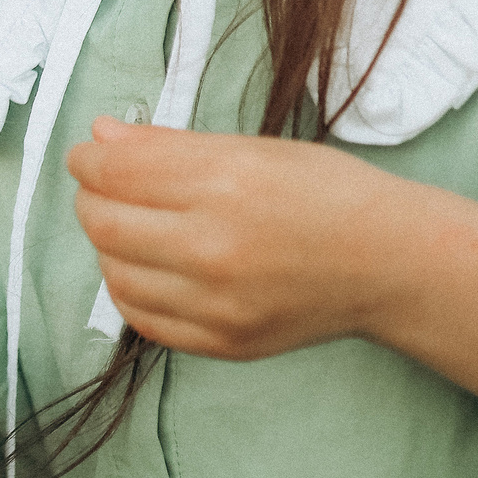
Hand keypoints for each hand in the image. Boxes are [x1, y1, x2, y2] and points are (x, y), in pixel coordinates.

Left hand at [67, 117, 426, 359]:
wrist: (391, 264)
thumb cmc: (327, 194)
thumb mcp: (253, 149)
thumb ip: (168, 145)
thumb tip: (101, 135)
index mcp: (225, 184)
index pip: (116, 171)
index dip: (88, 159)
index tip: (87, 155)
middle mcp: (216, 247)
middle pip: (103, 223)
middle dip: (90, 199)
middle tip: (102, 188)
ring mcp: (218, 303)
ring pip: (114, 272)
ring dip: (106, 245)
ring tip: (130, 226)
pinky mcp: (222, 342)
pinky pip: (140, 317)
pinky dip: (129, 288)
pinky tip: (147, 266)